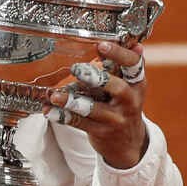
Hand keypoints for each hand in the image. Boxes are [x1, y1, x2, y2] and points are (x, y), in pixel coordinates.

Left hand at [45, 42, 149, 168]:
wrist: (128, 142)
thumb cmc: (123, 104)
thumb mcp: (129, 85)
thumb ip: (125, 66)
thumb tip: (134, 43)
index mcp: (137, 83)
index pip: (133, 65)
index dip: (119, 54)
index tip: (101, 45)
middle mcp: (130, 100)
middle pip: (117, 88)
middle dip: (97, 78)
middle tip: (76, 69)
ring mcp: (116, 118)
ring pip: (94, 109)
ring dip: (72, 101)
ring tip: (54, 96)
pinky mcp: (102, 132)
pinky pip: (80, 123)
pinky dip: (63, 116)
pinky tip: (49, 110)